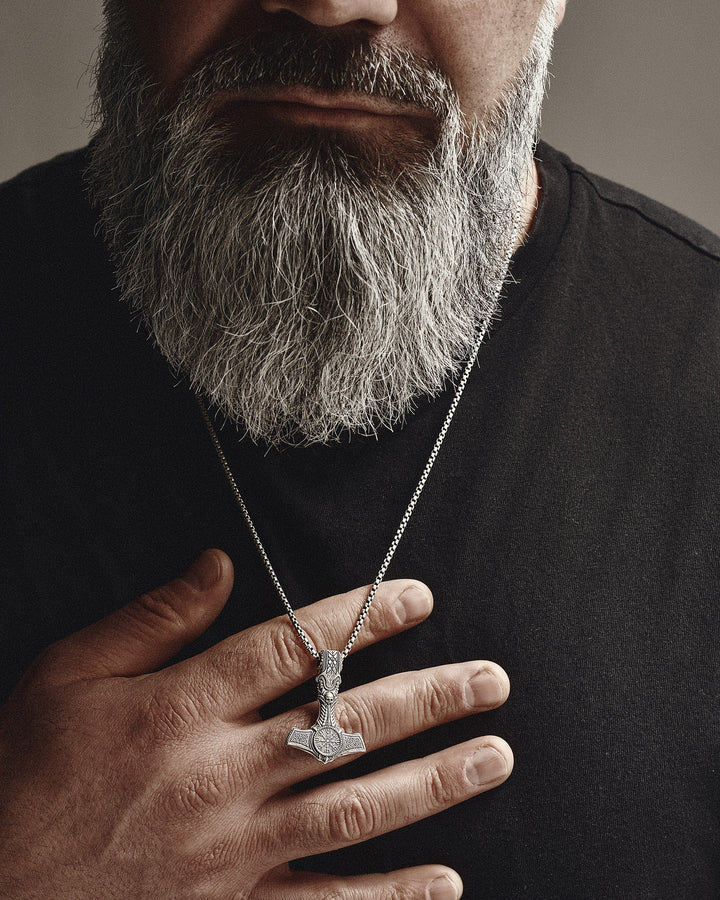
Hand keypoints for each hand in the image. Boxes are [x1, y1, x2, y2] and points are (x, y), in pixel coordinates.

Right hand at [0, 549, 511, 898]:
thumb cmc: (27, 774)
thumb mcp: (69, 674)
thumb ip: (153, 617)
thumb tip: (220, 564)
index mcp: (184, 708)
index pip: (295, 647)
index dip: (364, 618)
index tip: (418, 599)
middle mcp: (223, 775)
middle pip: (348, 726)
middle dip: (430, 698)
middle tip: (492, 681)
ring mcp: (236, 848)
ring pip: (357, 808)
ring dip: (435, 782)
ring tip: (495, 757)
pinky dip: (391, 898)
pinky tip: (445, 883)